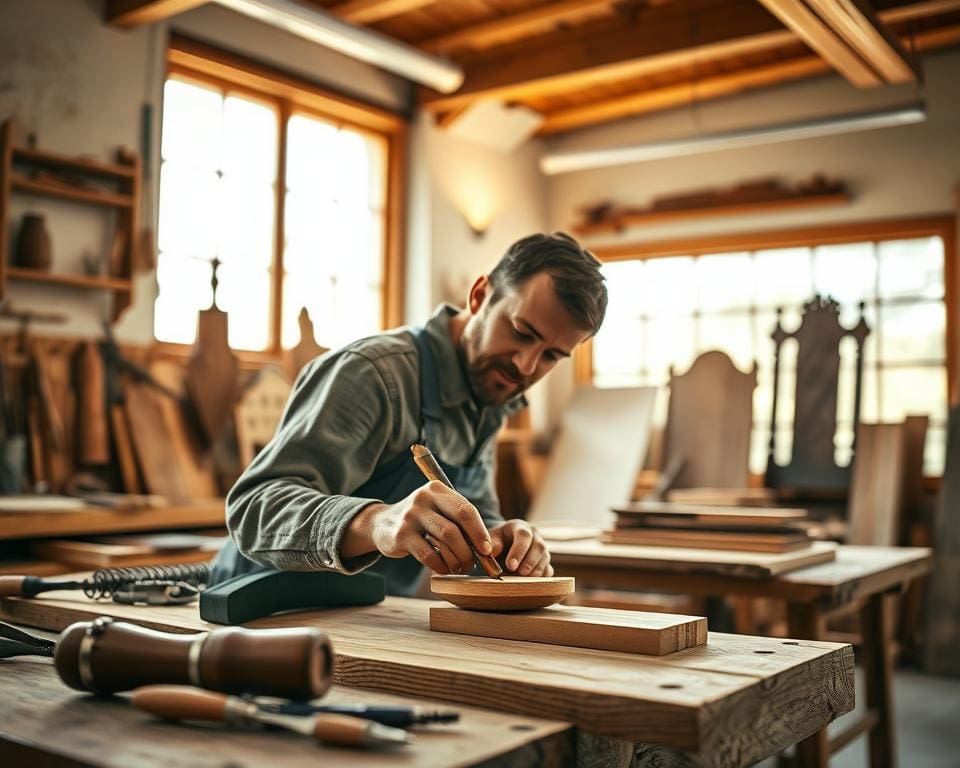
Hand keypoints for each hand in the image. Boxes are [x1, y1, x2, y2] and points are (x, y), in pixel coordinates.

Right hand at [342, 481, 492, 574]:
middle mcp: (423, 499)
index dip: (480, 532)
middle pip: (456, 527)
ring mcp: (410, 517)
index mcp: (436, 489)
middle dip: (470, 549)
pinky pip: (428, 555)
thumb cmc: (421, 519)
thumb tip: (485, 546)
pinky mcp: (401, 536)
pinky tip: (443, 569)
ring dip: (457, 559)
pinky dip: (440, 566)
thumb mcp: (437, 509)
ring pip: (445, 541)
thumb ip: (458, 520)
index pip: (465, 510)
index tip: (487, 549)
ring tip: (460, 567)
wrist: (382, 524)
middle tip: (474, 563)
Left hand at [489, 520, 552, 576]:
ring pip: (545, 558)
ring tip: (523, 581)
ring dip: (535, 571)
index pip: (524, 535)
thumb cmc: (497, 541)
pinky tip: (530, 583)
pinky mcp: (544, 561)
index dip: (518, 551)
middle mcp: (534, 535)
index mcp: (520, 527)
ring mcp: (542, 548)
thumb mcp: (491, 539)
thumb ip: (491, 544)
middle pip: (539, 547)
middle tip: (520, 574)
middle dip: (530, 562)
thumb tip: (489, 551)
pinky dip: (541, 578)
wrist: (503, 545)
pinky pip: (548, 569)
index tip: (510, 565)